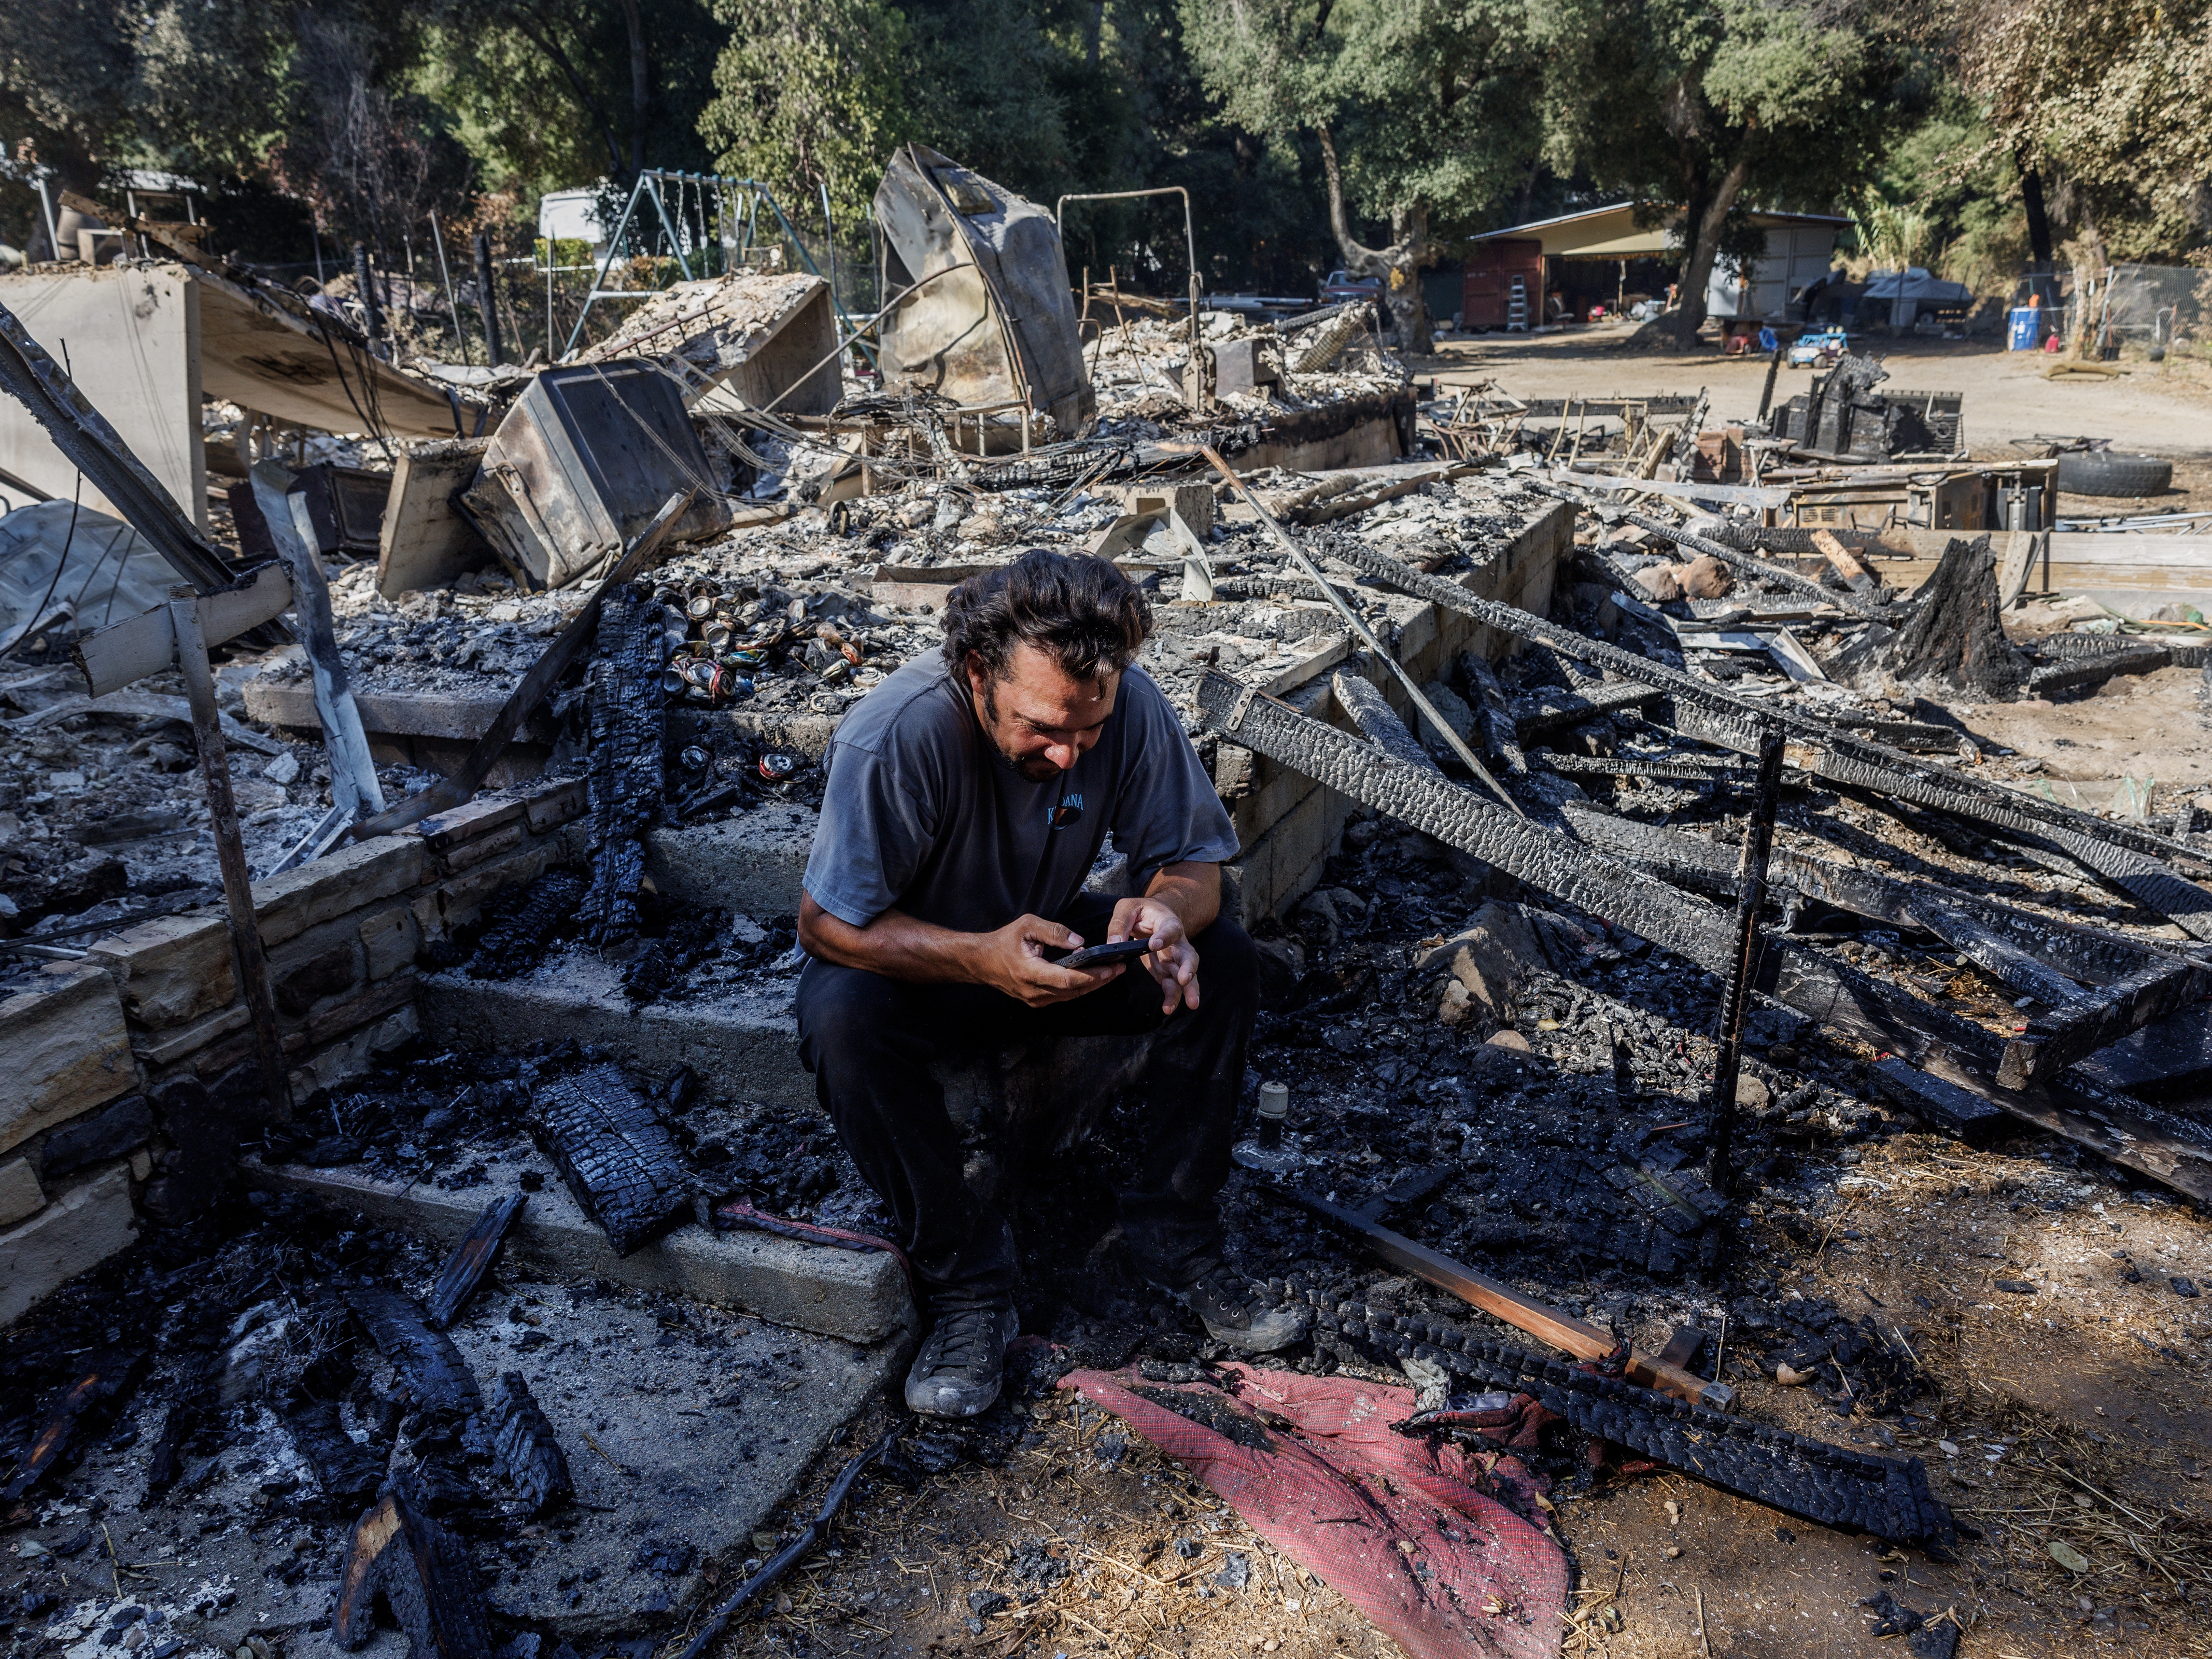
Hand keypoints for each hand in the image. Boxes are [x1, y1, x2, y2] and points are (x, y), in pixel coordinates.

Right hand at [975, 913, 1124, 1007]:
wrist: (981, 961)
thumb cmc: (1003, 941)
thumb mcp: (1027, 925)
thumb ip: (1055, 932)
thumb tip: (1080, 942)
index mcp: (1030, 972)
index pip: (1068, 979)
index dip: (1092, 975)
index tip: (1111, 967)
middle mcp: (1034, 991)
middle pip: (1075, 991)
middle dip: (1100, 980)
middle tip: (1120, 969)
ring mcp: (1035, 999)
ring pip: (1071, 996)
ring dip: (1093, 985)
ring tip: (1112, 972)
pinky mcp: (1037, 1001)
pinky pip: (1064, 996)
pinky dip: (1080, 988)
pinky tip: (1092, 977)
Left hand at [1109, 895, 1199, 1014]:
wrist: (1153, 917)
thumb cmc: (1141, 911)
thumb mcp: (1127, 908)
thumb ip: (1120, 923)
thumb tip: (1112, 944)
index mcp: (1167, 922)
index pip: (1170, 928)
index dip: (1164, 936)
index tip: (1154, 944)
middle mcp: (1176, 942)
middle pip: (1187, 955)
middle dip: (1188, 968)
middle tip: (1185, 979)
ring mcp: (1173, 959)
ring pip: (1186, 975)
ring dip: (1188, 989)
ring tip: (1190, 1003)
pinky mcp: (1167, 971)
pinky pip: (1173, 985)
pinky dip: (1172, 997)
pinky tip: (1168, 1008)